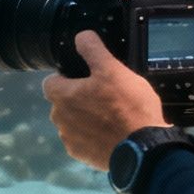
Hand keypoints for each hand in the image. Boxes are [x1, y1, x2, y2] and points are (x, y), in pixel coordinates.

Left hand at [42, 31, 165, 169]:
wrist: (143, 149)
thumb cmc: (127, 105)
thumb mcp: (113, 69)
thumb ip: (93, 50)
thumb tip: (80, 36)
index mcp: (62, 97)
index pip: (50, 82)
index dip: (66, 77)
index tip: (87, 79)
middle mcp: (60, 120)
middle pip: (62, 103)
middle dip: (77, 99)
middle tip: (104, 97)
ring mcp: (70, 141)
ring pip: (72, 123)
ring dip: (84, 119)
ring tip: (110, 117)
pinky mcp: (82, 157)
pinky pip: (82, 141)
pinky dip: (92, 137)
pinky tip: (111, 134)